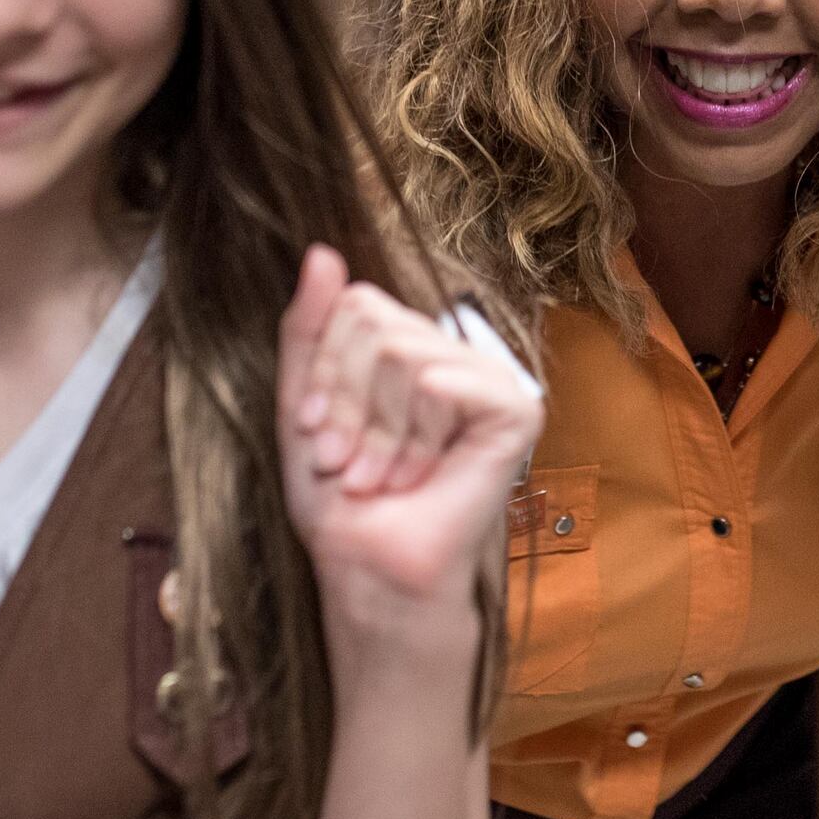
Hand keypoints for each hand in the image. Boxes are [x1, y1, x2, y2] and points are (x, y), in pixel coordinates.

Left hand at [276, 246, 541, 655]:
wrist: (371, 565)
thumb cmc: (342, 498)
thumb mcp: (303, 402)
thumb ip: (308, 328)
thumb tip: (321, 253)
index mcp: (412, 347)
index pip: (357, 304)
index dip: (325, 370)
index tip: (316, 432)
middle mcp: (455, 354)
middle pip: (374, 321)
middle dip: (345, 401)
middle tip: (348, 461)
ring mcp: (490, 378)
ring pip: (401, 350)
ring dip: (375, 430)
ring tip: (380, 476)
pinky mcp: (516, 409)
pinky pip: (438, 382)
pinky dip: (412, 435)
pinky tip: (416, 475)